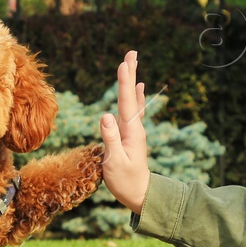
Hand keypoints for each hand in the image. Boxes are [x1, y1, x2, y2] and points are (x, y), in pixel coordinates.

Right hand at [99, 50, 149, 213]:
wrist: (139, 193)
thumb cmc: (125, 181)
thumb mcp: (114, 162)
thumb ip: (110, 139)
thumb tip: (105, 115)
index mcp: (131, 132)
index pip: (126, 102)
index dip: (125, 82)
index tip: (124, 64)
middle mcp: (134, 127)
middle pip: (132, 95)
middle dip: (130, 74)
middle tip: (132, 52)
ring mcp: (134, 130)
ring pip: (133, 100)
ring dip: (132, 80)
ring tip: (133, 63)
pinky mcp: (131, 134)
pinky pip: (133, 109)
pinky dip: (135, 96)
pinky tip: (140, 88)